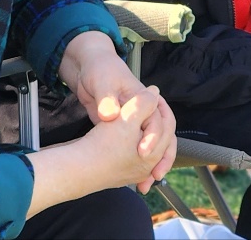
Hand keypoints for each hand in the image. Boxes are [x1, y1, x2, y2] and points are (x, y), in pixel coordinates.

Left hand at [59, 30, 176, 189]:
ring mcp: (134, 121)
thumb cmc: (99, 68)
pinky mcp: (122, 130)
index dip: (153, 137)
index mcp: (143, 97)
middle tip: (155, 174)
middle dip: (162, 156)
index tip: (143, 152)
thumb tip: (110, 115)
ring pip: (152, 145)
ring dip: (152, 165)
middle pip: (163, 136)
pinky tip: (133, 179)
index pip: (158, 120)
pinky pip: (136, 148)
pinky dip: (137, 164)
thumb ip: (107, 98)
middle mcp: (143, 111)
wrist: (87, 67)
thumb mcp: (102, 81)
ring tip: (146, 184)